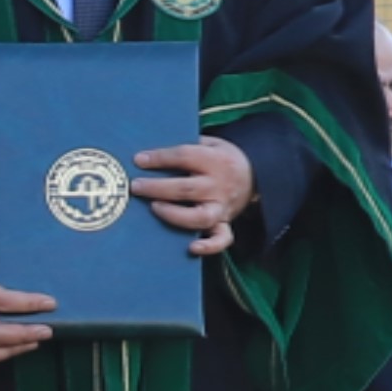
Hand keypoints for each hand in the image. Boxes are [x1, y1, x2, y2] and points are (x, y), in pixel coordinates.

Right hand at [0, 251, 58, 366]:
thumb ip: (0, 268)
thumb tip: (34, 278)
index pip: (1, 301)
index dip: (28, 304)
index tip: (50, 304)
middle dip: (24, 334)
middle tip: (47, 330)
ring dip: (14, 349)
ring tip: (35, 340)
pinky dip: (0, 354)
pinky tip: (17, 347)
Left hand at [130, 136, 253, 257]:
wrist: (256, 175)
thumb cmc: (222, 158)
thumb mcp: (211, 143)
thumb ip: (188, 145)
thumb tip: (153, 151)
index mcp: (215, 160)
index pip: (184, 156)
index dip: (160, 158)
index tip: (138, 160)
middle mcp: (218, 185)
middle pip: (186, 188)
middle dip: (157, 187)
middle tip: (135, 186)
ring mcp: (222, 206)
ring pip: (199, 216)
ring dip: (174, 215)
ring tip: (154, 207)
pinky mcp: (225, 223)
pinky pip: (221, 239)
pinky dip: (209, 246)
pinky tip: (192, 247)